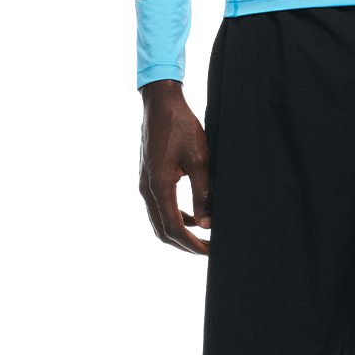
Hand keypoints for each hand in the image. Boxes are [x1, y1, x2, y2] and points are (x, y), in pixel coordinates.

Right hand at [138, 79, 211, 254]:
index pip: (174, 228)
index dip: (191, 244)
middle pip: (162, 231)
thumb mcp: (200, 159)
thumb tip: (207, 223)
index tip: (210, 250)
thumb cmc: (182, 127)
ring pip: (159, 220)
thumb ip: (203, 193)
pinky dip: (174, 217)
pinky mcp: (147, 178)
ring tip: (202, 235)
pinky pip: (158, 207)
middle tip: (207, 249)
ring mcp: (145, 184)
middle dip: (184, 244)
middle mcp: (147, 189)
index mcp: (159, 186)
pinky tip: (192, 216)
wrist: (161, 104)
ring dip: (179, 231)